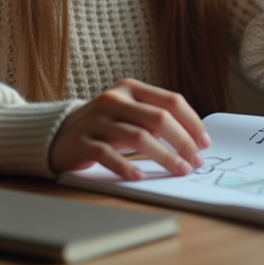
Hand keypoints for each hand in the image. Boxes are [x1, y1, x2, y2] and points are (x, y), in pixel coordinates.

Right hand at [50, 78, 211, 180]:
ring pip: (138, 137)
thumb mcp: (129, 112)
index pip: (170, 100)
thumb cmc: (104, 125)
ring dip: (164, 156)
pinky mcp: (82, 141)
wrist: (58, 134)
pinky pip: (108, 154)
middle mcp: (113, 99)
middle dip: (183, 142)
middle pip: (158, 118)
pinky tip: (141, 176)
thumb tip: (195, 140)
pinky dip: (127, 166)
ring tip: (179, 170)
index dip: (192, 122)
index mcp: (130, 87)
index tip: (205, 144)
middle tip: (196, 162)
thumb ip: (155, 117)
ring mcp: (96, 119)